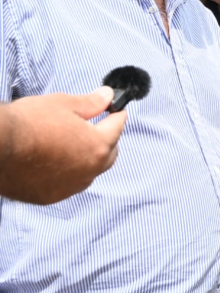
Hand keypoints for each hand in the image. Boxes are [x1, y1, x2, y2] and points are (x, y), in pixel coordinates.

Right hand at [0, 88, 126, 204]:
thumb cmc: (29, 122)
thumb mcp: (63, 104)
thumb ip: (91, 103)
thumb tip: (108, 96)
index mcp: (97, 146)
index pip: (117, 128)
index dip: (117, 115)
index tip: (117, 110)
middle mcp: (89, 171)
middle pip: (109, 154)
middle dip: (108, 139)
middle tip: (99, 127)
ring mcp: (70, 187)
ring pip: (90, 172)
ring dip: (89, 159)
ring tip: (77, 145)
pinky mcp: (50, 197)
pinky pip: (69, 185)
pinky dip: (69, 173)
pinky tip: (59, 163)